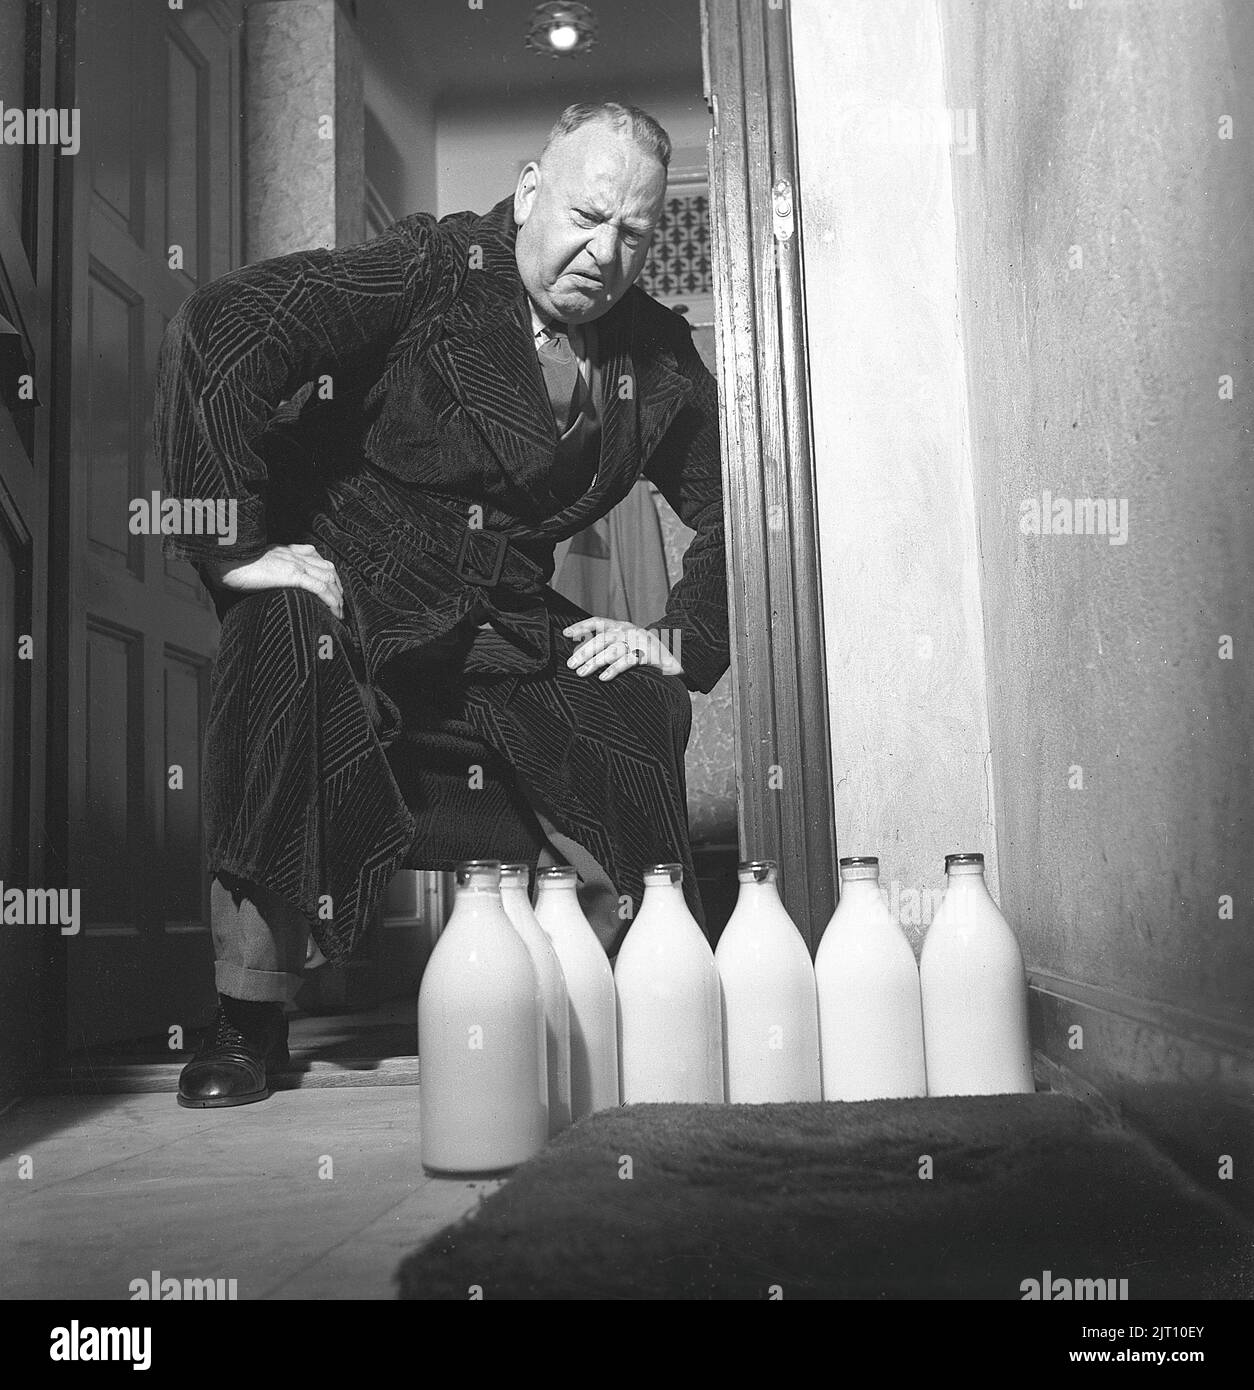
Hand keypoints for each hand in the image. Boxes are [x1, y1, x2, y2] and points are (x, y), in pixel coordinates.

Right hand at [206, 543, 343, 619]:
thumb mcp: (256, 564)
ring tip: (339, 613)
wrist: (223, 559)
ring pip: (328, 577)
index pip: (316, 557)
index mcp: (285, 550)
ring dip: (338, 596)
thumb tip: (272, 582)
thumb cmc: (232, 564)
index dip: (328, 575)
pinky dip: (331, 600)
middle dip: (338, 587)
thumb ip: (269, 569)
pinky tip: (334, 611)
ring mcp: (294, 563)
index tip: (332, 589)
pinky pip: (320, 587)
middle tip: (340, 605)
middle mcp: (294, 554)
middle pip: (328, 568)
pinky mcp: (291, 574)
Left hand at [563, 617, 683, 681]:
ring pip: (612, 650)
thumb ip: (610, 646)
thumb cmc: (650, 654)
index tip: (566, 634)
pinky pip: (628, 661)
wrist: (682, 656)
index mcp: (623, 627)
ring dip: (595, 662)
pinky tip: (604, 678)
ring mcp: (640, 642)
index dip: (581, 626)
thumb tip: (582, 654)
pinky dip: (614, 669)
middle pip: (602, 638)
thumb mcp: (629, 644)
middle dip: (584, 650)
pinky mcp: (650, 655)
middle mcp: (630, 631)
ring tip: (582, 673)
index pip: (598, 622)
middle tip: (571, 664)